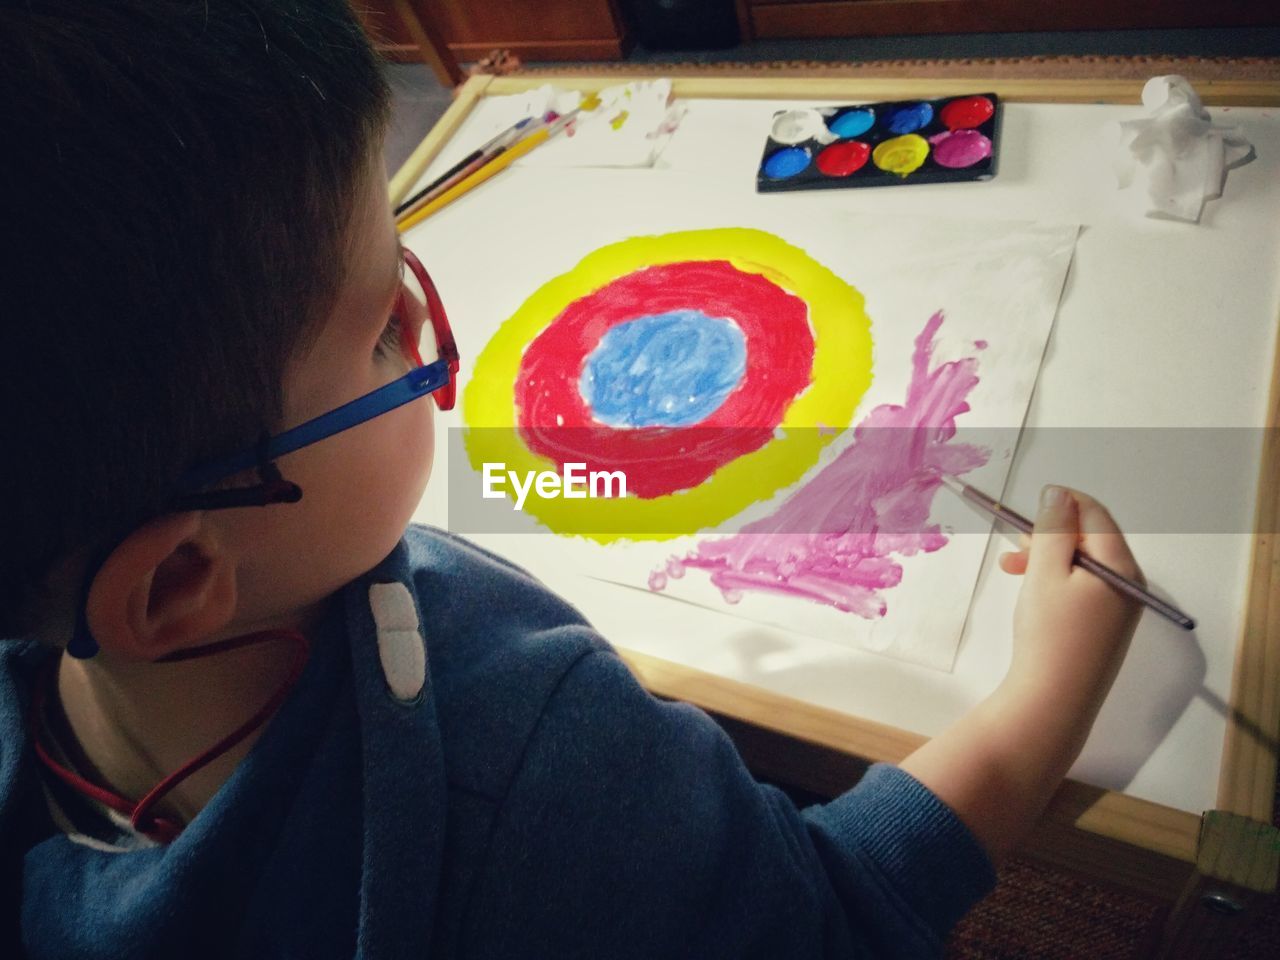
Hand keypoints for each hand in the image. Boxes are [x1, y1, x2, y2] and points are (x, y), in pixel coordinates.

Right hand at [997, 486, 1142, 719]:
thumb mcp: (1045, 572)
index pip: (1096, 515)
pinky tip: (1032, 592)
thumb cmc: (1049, 633)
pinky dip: (1056, 581)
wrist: (1053, 702)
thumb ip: (1053, 528)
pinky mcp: (1104, 629)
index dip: (1063, 502)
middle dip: (1051, 534)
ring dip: (1047, 558)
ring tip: (1012, 568)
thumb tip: (1059, 495)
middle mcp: (1129, 585)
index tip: (1027, 506)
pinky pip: (1083, 589)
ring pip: (1082, 565)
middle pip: (1091, 540)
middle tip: (1014, 542)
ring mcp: (1119, 610)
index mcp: (1122, 568)